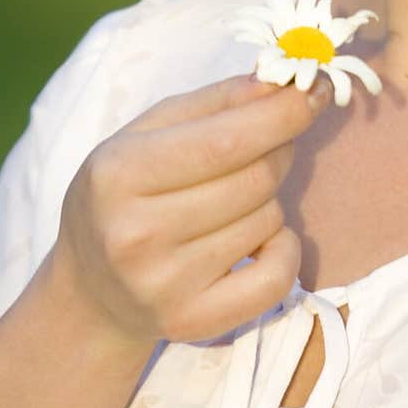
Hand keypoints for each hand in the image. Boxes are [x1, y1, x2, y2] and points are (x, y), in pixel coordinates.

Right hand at [53, 72, 332, 347]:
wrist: (91, 288)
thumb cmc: (127, 191)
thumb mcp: (149, 132)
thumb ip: (217, 102)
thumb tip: (283, 85)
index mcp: (119, 172)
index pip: (227, 140)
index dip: (284, 113)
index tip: (316, 89)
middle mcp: (136, 233)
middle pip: (257, 178)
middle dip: (279, 149)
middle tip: (268, 143)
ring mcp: (164, 285)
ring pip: (269, 220)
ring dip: (270, 199)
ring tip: (234, 199)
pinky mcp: (192, 322)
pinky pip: (277, 278)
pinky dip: (284, 250)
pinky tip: (257, 241)